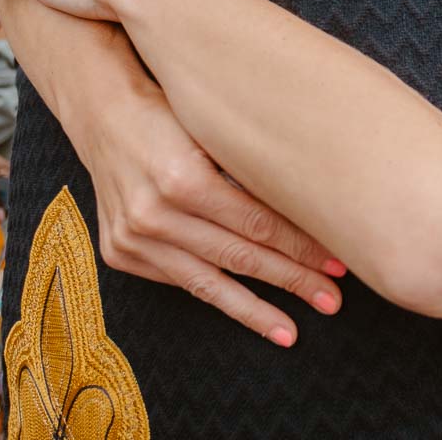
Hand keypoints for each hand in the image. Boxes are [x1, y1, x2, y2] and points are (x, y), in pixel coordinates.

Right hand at [71, 74, 346, 345]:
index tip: (338, 262)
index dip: (301, 246)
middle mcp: (153, 214)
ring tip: (291, 330)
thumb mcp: (215, 130)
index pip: (257, 223)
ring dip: (256, 309)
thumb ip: (254, 170)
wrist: (103, 113)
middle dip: (291, 280)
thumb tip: (317, 208)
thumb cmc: (172, 112)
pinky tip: (246, 309)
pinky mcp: (120, 253)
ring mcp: (132, 238)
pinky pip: (180, 281)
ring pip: (208, 283)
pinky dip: (216, 295)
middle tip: (331, 299)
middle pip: (239, 256)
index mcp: (182, 178)